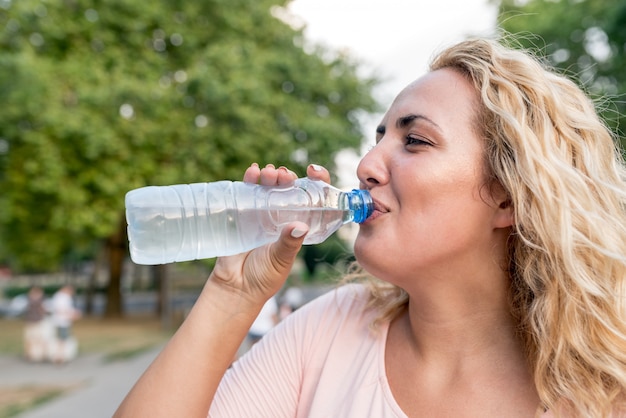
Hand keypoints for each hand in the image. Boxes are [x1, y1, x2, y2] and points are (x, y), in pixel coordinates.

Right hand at [209, 163, 330, 302]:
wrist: (236, 288)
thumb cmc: (264, 278)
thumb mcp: (281, 260)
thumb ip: (289, 244)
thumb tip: (299, 226)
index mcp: (297, 224)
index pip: (312, 198)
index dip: (317, 182)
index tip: (314, 172)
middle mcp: (281, 215)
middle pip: (288, 188)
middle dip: (288, 177)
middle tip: (285, 176)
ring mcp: (261, 212)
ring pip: (269, 186)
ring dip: (270, 175)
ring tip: (269, 173)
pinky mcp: (242, 212)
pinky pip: (248, 191)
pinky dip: (250, 178)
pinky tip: (253, 172)